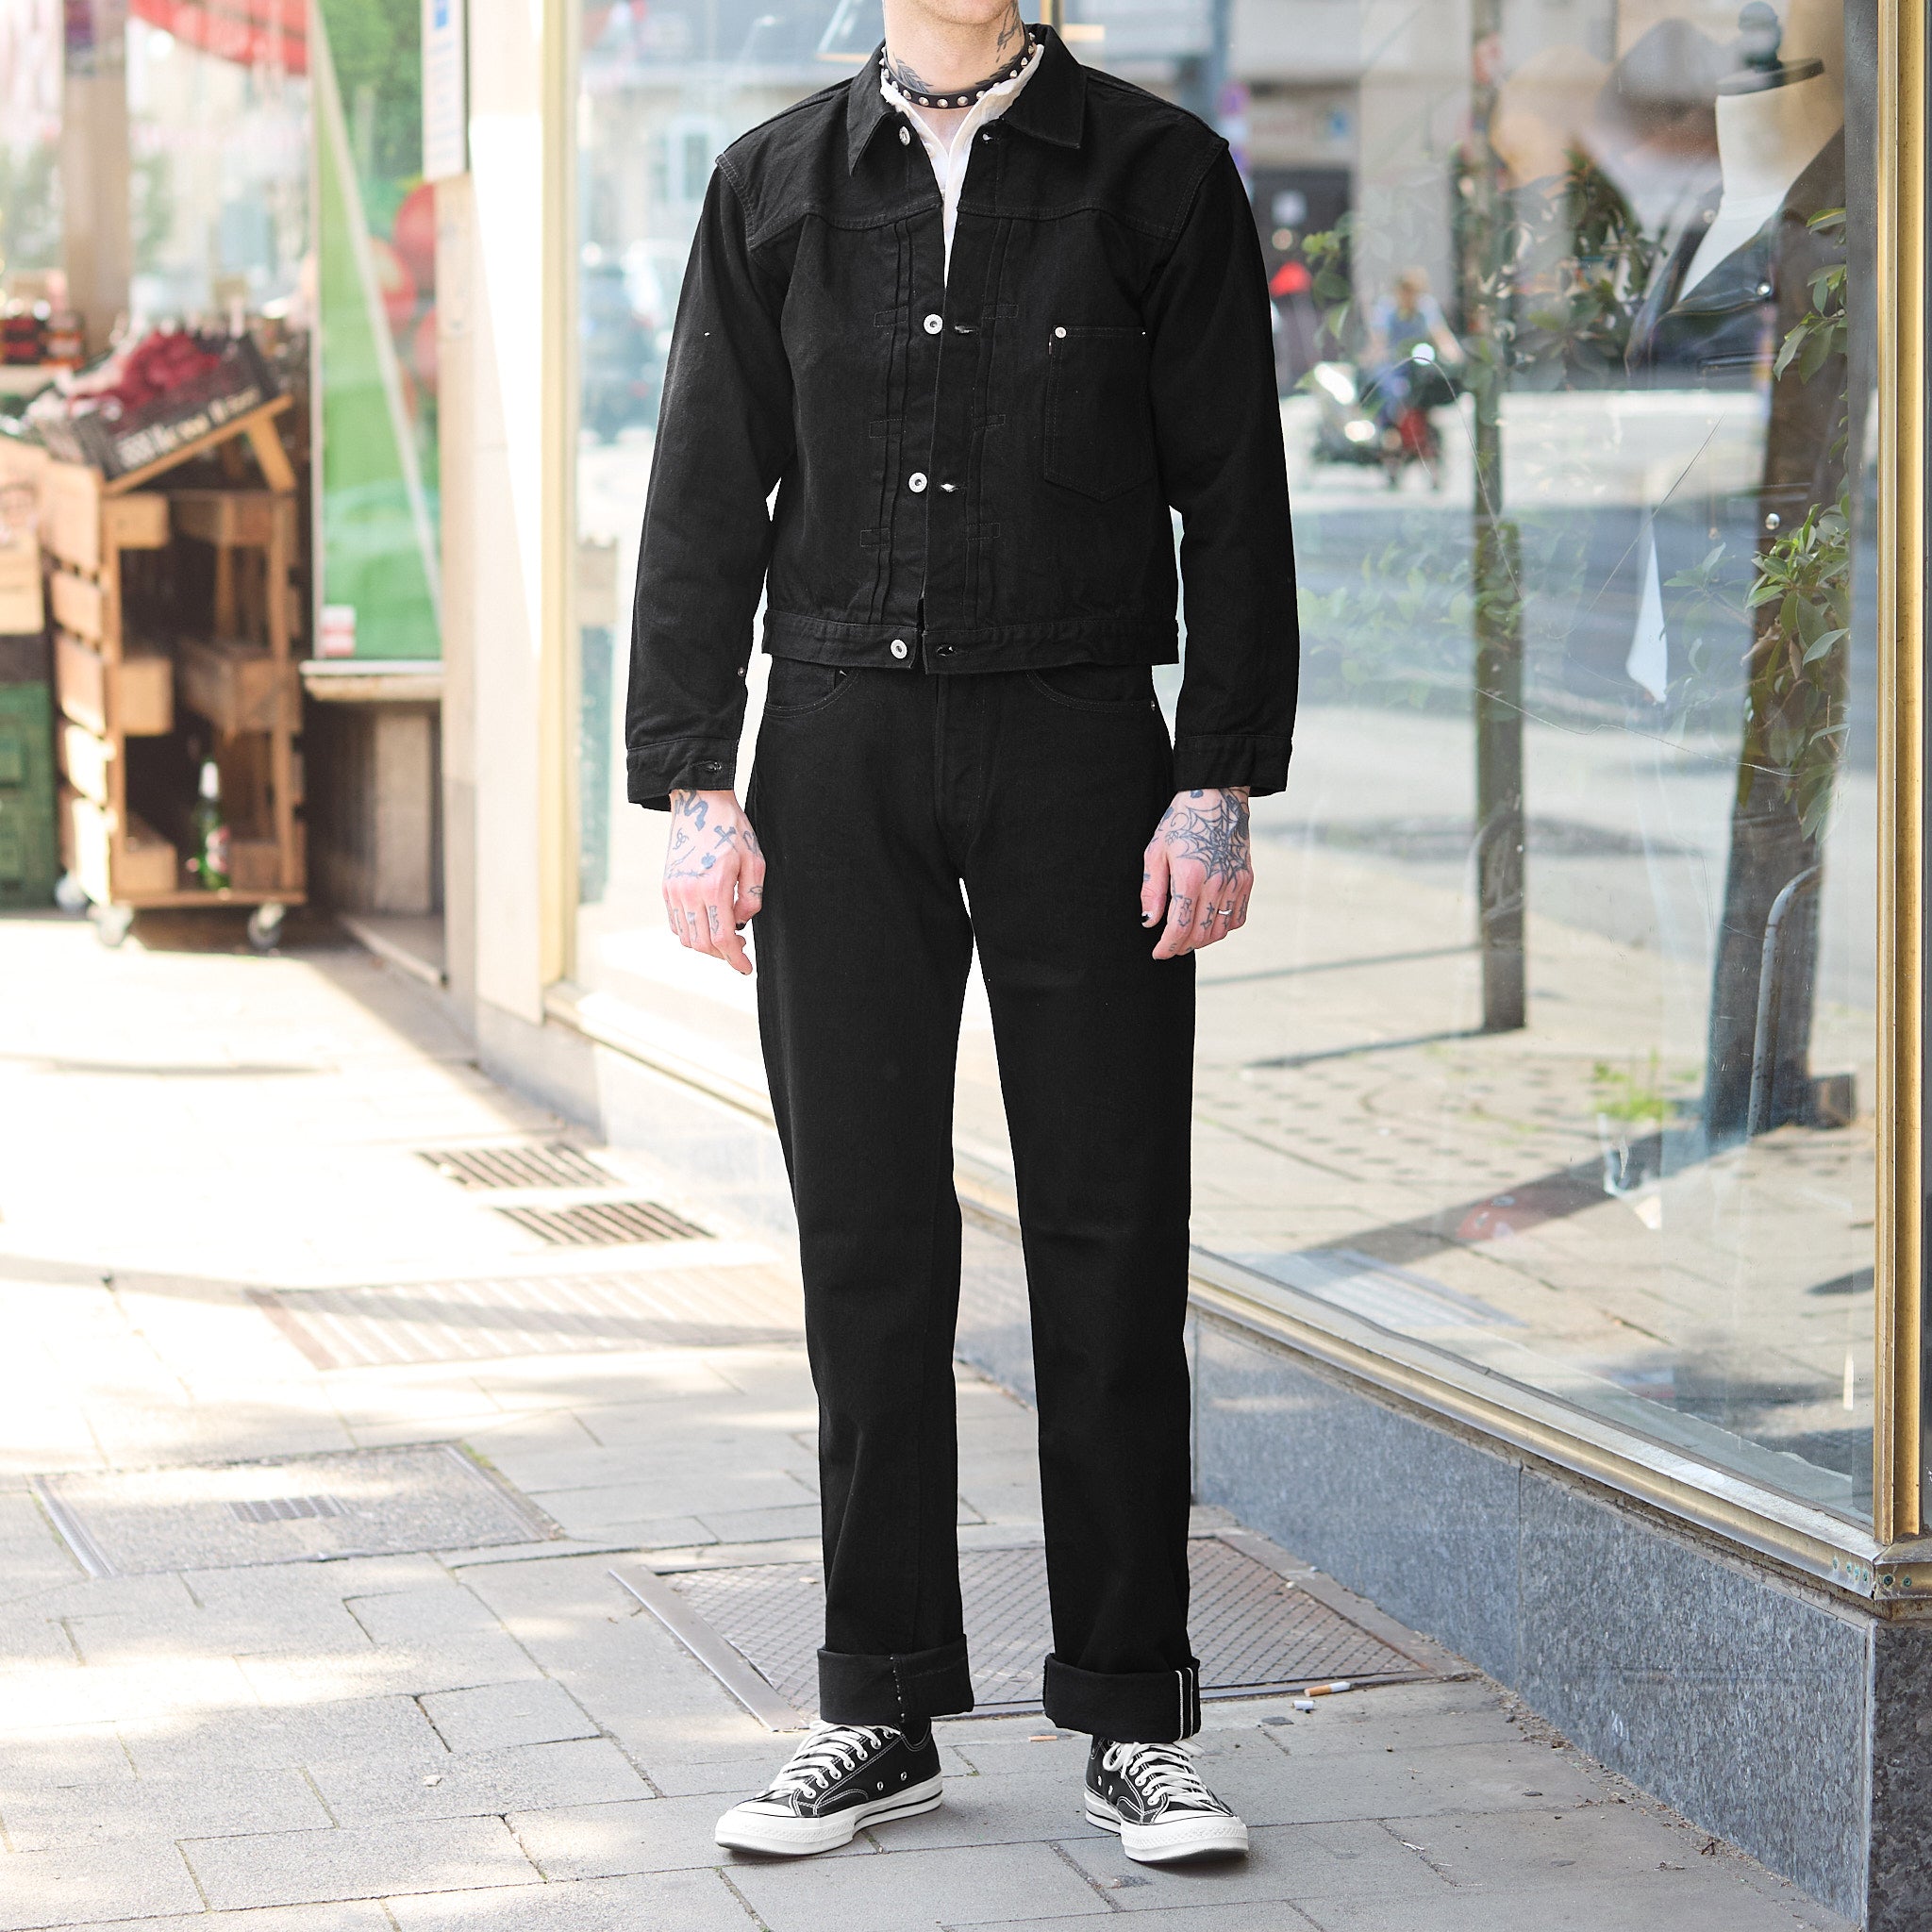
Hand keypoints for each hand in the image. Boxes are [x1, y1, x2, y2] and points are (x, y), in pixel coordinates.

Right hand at [663, 788, 764, 973]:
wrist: (699, 802)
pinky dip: (690, 933)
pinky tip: (707, 924)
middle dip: (722, 955)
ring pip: (686, 937)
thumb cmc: (732, 830)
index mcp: (714, 886)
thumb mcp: (756, 860)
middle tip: (739, 948)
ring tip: (725, 936)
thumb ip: (751, 898)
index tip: (746, 968)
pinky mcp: (666, 886)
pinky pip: (675, 923)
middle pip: (702, 944)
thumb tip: (741, 924)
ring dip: (706, 946)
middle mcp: (688, 892)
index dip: (735, 959)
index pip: (722, 939)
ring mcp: (673, 890)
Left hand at [1142, 787, 1251, 957]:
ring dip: (1202, 940)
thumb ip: (1152, 891)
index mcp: (1190, 877)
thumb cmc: (1181, 822)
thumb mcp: (1156, 852)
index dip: (1167, 947)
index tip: (1158, 953)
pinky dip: (1223, 927)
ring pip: (1221, 931)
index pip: (1180, 928)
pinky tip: (1209, 922)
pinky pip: (1238, 918)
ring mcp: (1235, 883)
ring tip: (1187, 936)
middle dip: (1182, 946)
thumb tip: (1149, 922)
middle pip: (1201, 935)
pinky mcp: (1247, 880)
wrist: (1217, 797)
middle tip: (1169, 946)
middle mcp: (1216, 883)